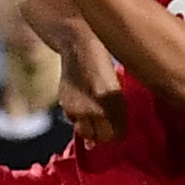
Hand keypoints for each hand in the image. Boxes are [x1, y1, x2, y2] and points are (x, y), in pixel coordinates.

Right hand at [55, 24, 125, 144]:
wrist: (79, 47)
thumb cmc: (103, 63)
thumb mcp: (116, 86)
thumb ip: (116, 109)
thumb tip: (111, 130)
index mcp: (116, 104)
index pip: (118, 135)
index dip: (118, 133)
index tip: (118, 127)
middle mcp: (97, 110)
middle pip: (101, 138)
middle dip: (104, 135)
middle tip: (106, 126)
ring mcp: (80, 109)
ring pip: (85, 133)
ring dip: (90, 130)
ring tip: (93, 118)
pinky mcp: (66, 105)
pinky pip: (73, 120)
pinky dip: (78, 118)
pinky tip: (81, 106)